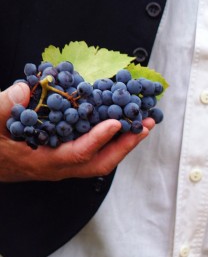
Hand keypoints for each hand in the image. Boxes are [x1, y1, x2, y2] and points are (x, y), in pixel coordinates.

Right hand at [0, 82, 153, 181]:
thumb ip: (3, 107)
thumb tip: (24, 89)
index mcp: (43, 161)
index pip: (78, 154)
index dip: (98, 139)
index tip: (115, 122)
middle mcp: (59, 167)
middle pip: (101, 163)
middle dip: (126, 145)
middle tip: (145, 126)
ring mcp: (64, 165)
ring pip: (101, 159)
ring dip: (123, 142)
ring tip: (142, 123)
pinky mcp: (65, 157)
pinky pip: (95, 152)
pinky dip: (110, 140)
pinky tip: (119, 124)